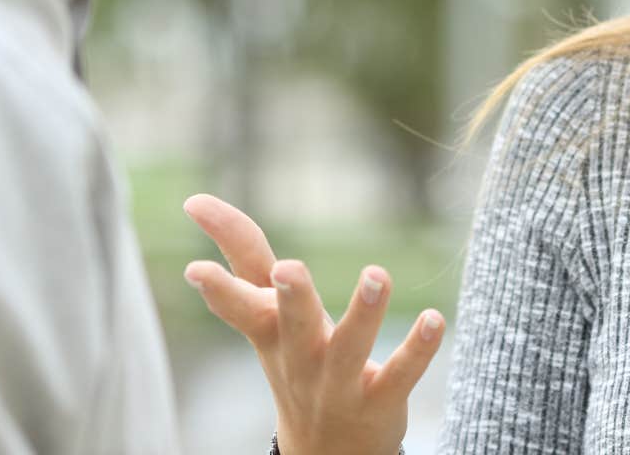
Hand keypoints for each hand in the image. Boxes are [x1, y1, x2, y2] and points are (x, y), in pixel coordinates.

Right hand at [181, 194, 444, 454]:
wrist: (326, 454)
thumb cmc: (296, 362)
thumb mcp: (266, 316)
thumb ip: (244, 260)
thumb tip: (195, 200)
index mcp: (270, 333)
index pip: (240, 300)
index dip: (218, 284)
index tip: (196, 267)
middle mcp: (299, 358)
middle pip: (290, 325)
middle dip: (290, 297)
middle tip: (288, 269)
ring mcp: (338, 384)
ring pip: (348, 349)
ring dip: (362, 313)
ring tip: (376, 275)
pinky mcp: (379, 402)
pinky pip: (400, 375)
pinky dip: (418, 348)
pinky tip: (434, 319)